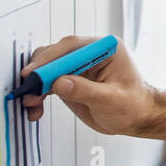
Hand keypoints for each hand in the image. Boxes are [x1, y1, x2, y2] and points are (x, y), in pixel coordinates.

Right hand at [19, 35, 157, 136]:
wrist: (137, 118)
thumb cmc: (133, 106)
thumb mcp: (111, 100)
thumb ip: (85, 90)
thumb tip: (59, 83)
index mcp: (105, 48)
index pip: (71, 47)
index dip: (50, 59)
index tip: (34, 73)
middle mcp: (89, 53)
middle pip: (55, 55)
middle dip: (39, 73)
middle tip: (28, 90)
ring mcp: (78, 66)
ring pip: (47, 69)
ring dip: (35, 85)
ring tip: (30, 103)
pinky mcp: (70, 79)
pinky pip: (48, 83)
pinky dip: (39, 94)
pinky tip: (35, 108)